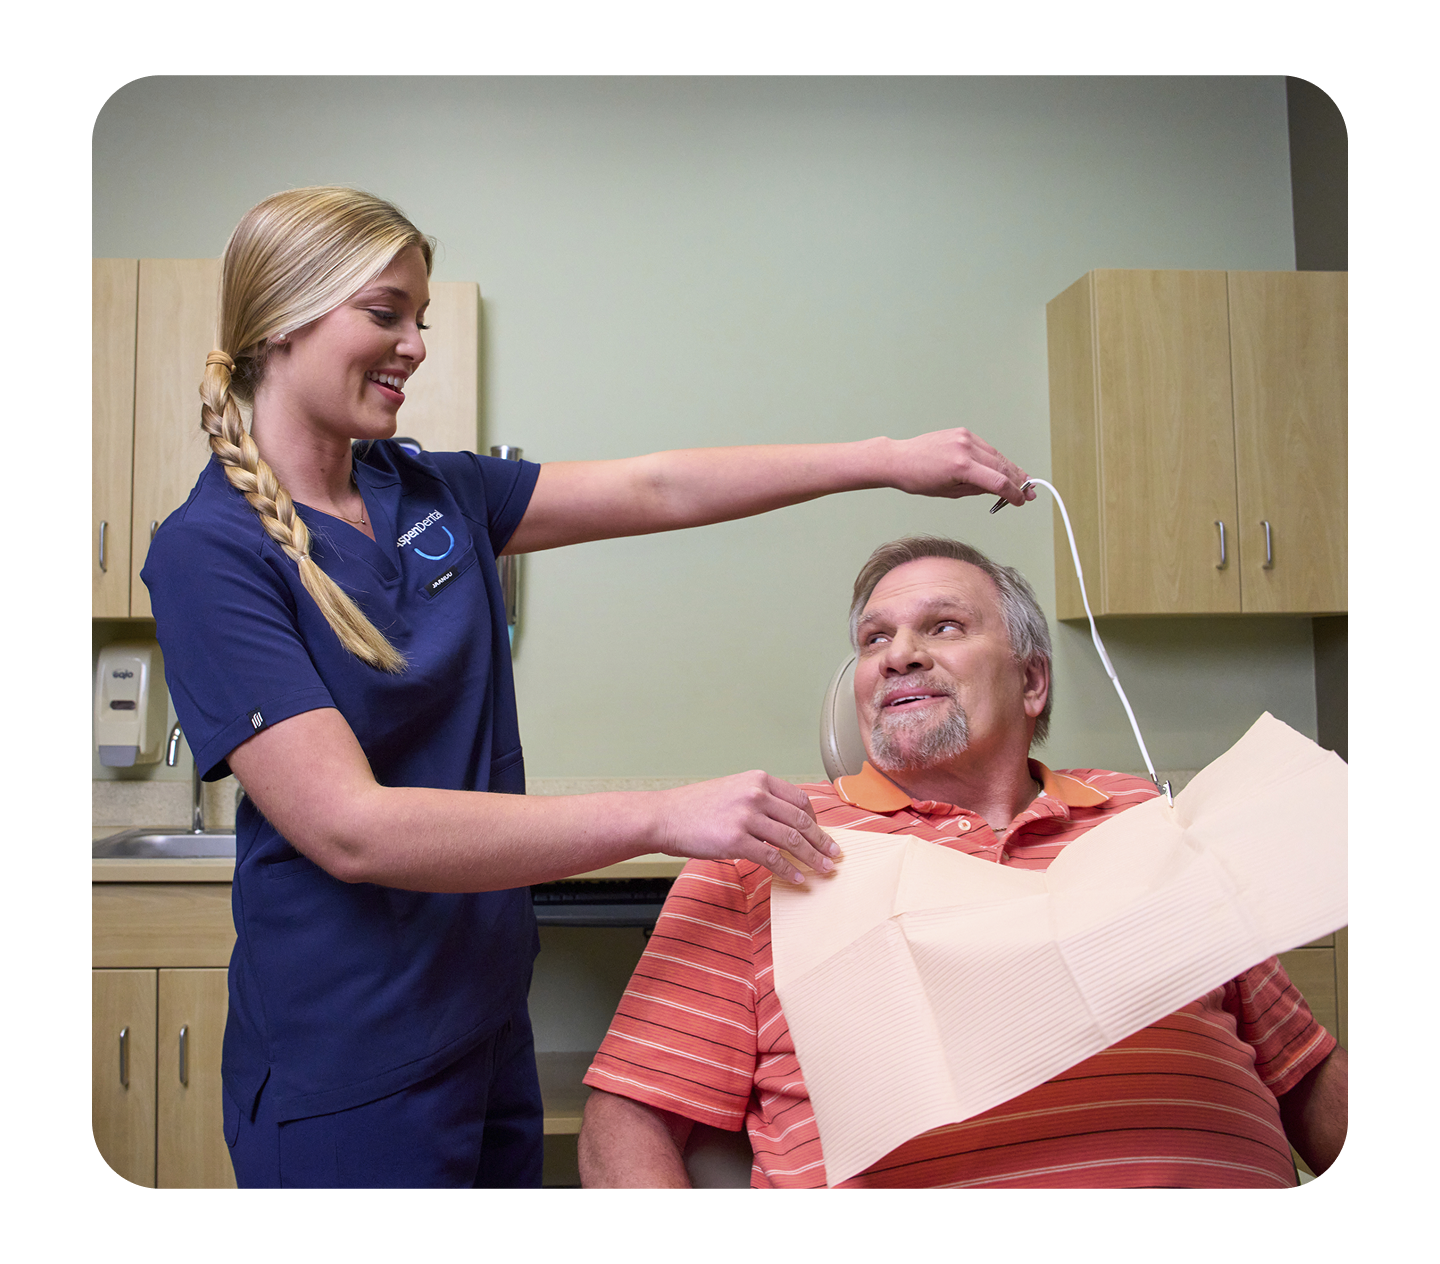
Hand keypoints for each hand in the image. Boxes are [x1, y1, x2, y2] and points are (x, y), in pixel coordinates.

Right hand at [651, 772, 841, 883]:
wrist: (665, 816)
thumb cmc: (695, 807)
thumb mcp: (733, 791)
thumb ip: (759, 801)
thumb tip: (784, 822)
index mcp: (758, 780)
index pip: (799, 799)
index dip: (816, 820)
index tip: (821, 834)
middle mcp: (756, 794)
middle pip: (801, 820)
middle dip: (821, 840)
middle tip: (834, 854)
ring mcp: (746, 816)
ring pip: (791, 839)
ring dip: (812, 857)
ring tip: (824, 869)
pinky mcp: (736, 840)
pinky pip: (772, 857)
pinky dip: (788, 870)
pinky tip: (797, 878)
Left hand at [886, 428, 1034, 505]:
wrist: (900, 459)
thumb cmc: (919, 479)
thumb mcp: (950, 492)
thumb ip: (977, 489)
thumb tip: (998, 488)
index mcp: (961, 466)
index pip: (997, 482)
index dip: (1013, 493)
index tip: (1022, 501)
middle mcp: (965, 448)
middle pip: (1002, 466)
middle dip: (1018, 481)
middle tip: (1030, 492)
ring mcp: (965, 437)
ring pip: (997, 455)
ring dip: (1011, 469)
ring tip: (1024, 481)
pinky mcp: (963, 432)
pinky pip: (986, 448)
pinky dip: (996, 458)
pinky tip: (1005, 468)